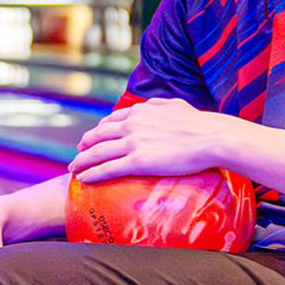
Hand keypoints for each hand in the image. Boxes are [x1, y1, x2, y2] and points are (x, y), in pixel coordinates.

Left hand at [69, 98, 237, 182]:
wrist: (211, 137)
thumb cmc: (199, 124)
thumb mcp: (174, 104)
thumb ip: (157, 105)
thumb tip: (150, 105)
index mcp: (140, 110)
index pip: (111, 120)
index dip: (98, 130)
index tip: (93, 137)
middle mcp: (132, 124)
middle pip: (98, 135)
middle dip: (85, 145)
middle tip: (78, 153)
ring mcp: (133, 143)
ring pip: (98, 152)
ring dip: (82, 161)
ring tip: (73, 169)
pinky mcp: (138, 161)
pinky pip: (108, 169)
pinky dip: (92, 174)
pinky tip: (83, 179)